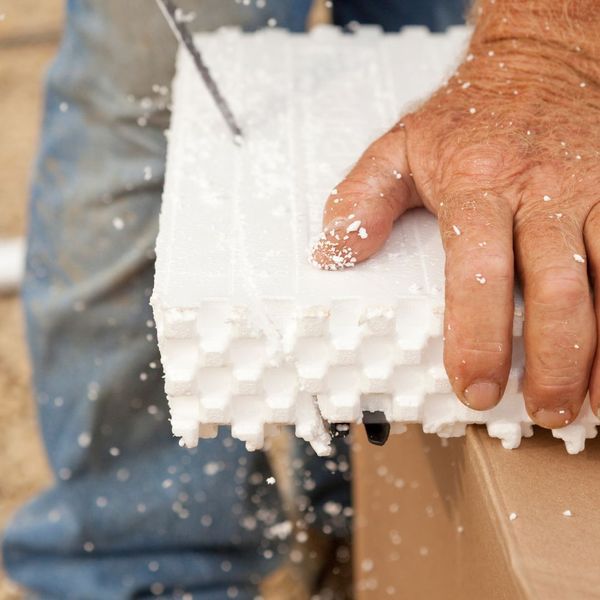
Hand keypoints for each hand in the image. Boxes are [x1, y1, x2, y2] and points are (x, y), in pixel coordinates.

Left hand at [312, 0, 599, 427]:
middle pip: (557, 288)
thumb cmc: (465, 115)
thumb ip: (361, 200)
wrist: (541, 60)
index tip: (476, 388)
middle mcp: (542, 191)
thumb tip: (332, 255)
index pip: (476, 273)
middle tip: (542, 411)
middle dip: (554, 360)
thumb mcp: (398, 147)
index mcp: (476, 185)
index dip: (478, 338)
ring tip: (593, 407)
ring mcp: (594, 190)